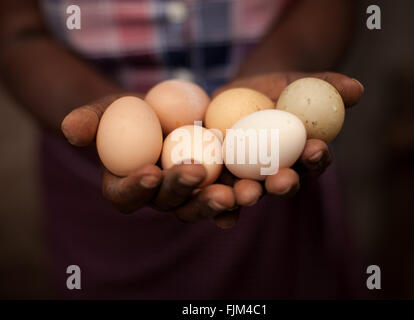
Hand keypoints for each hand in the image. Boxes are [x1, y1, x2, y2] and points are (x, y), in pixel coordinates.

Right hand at [61, 93, 236, 227]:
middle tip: (196, 173)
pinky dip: (239, 200)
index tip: (150, 171)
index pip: (125, 195)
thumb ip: (90, 120)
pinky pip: (226, 200)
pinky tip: (251, 194)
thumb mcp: (109, 108)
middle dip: (182, 190)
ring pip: (200, 206)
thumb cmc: (132, 111)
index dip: (135, 187)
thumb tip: (70, 129)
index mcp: (127, 186)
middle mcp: (158, 199)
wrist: (168, 111)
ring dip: (216, 202)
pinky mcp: (213, 189)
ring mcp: (188, 197)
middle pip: (168, 203)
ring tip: (234, 192)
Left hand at [212, 71, 363, 223]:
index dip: (316, 156)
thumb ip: (329, 85)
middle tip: (280, 180)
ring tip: (245, 193)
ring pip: (251, 191)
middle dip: (282, 184)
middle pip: (282, 183)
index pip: (314, 159)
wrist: (246, 90)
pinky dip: (219, 202)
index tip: (315, 149)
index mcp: (303, 155)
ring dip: (249, 195)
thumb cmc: (282, 87)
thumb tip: (356, 88)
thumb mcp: (304, 81)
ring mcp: (250, 176)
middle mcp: (279, 172)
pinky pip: (220, 189)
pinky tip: (216, 208)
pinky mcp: (223, 173)